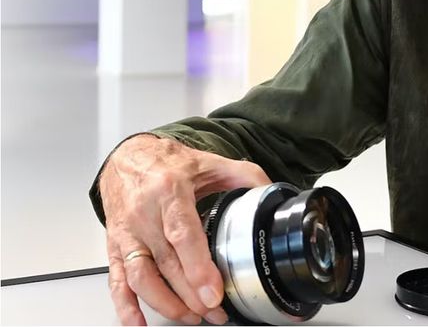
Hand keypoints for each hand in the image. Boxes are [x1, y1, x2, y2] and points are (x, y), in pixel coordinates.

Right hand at [98, 134, 271, 325]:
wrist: (128, 157)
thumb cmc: (168, 163)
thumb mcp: (210, 162)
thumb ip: (245, 176)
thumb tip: (272, 195)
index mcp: (170, 191)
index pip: (183, 235)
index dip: (198, 268)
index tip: (213, 292)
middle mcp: (144, 215)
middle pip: (166, 264)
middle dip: (190, 295)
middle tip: (214, 312)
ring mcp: (127, 233)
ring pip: (141, 277)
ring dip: (165, 303)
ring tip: (191, 317)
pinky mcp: (115, 247)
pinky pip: (116, 281)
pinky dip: (125, 306)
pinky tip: (139, 323)